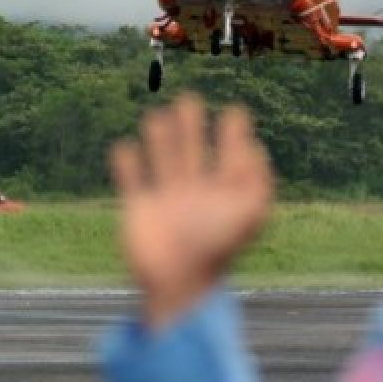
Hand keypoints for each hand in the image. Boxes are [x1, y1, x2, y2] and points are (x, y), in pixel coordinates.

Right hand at [110, 93, 272, 328]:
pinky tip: (124, 147)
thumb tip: (256, 147)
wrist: (180, 281)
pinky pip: (131, 181)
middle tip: (191, 99)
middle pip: (193, 151)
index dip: (233, 134)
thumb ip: (259, 180)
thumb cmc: (219, 247)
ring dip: (161, 138)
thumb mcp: (251, 213)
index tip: (235, 111)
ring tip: (158, 115)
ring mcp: (166, 200)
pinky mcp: (139, 210)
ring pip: (163, 160)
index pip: (230, 155)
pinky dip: (126, 164)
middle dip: (192, 126)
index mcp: (224, 193)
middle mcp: (196, 193)